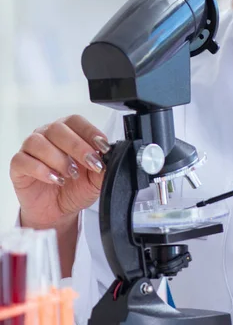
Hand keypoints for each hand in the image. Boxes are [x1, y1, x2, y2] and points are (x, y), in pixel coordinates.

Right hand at [10, 114, 110, 230]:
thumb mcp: (96, 179)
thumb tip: (114, 158)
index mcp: (69, 132)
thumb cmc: (76, 188)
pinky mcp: (18, 166)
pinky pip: (23, 160)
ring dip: (59, 158)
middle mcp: (48, 135)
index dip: (90, 131)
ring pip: (39, 142)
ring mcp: (31, 149)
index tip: (103, 146)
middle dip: (78, 146)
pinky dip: (41, 170)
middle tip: (90, 163)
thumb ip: (104, 167)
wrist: (58, 211)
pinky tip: (54, 179)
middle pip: (59, 128)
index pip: (77, 121)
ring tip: (70, 174)